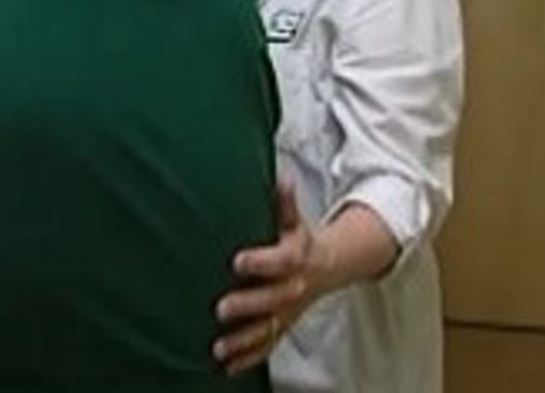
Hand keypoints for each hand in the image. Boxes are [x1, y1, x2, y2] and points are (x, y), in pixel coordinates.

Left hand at [212, 180, 328, 375]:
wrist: (326, 267)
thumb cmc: (299, 240)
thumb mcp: (294, 220)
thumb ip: (285, 201)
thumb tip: (281, 177)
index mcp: (297, 257)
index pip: (281, 261)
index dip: (261, 262)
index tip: (237, 261)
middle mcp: (295, 288)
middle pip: (273, 300)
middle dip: (248, 305)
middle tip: (220, 308)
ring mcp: (289, 311)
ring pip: (268, 330)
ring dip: (244, 340)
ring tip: (218, 347)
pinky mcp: (282, 327)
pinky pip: (266, 347)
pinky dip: (247, 359)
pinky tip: (225, 366)